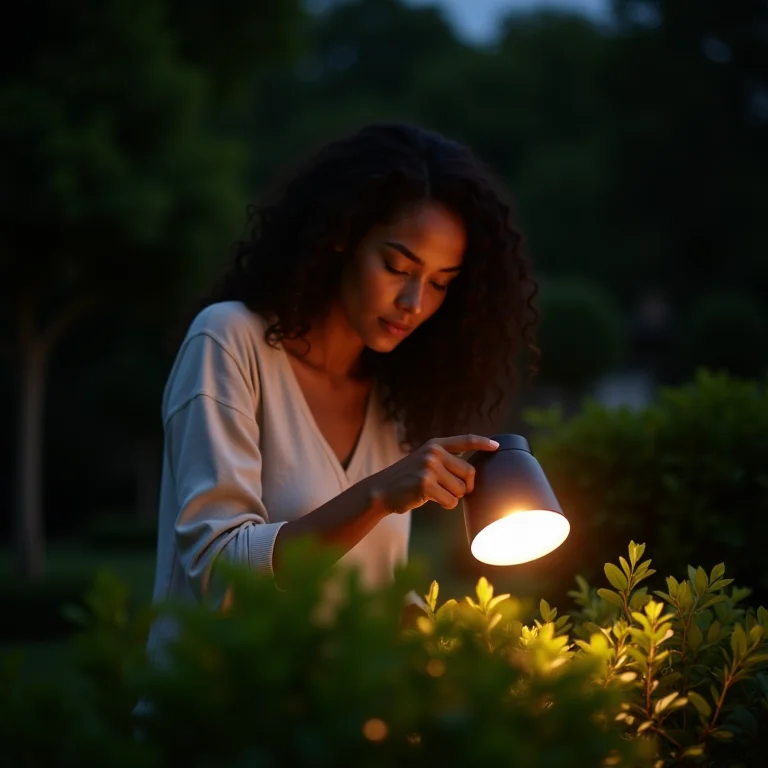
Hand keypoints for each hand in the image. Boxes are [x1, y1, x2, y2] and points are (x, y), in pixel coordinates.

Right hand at [365, 435, 499, 515]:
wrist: (381, 490)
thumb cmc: (407, 480)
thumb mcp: (424, 461)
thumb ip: (445, 461)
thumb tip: (472, 473)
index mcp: (435, 444)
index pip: (464, 441)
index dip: (482, 443)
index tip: (496, 446)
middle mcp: (434, 453)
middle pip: (469, 473)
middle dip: (463, 486)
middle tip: (447, 489)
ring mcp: (429, 467)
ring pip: (461, 489)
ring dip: (452, 496)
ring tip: (433, 492)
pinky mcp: (426, 484)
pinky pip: (451, 501)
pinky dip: (445, 505)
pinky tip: (429, 499)